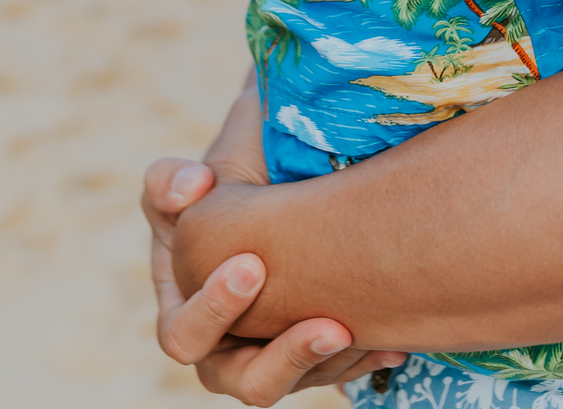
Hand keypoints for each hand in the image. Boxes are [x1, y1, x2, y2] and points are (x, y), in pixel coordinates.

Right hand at [145, 155, 399, 401]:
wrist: (274, 187)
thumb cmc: (224, 185)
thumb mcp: (192, 177)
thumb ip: (172, 180)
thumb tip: (192, 186)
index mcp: (181, 309)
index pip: (184, 333)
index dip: (213, 310)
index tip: (252, 264)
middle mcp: (222, 347)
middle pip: (244, 380)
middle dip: (286, 356)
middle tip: (328, 325)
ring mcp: (268, 356)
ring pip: (293, 383)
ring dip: (327, 364)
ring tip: (358, 331)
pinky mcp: (309, 357)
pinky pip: (332, 373)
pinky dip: (360, 359)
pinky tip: (391, 345)